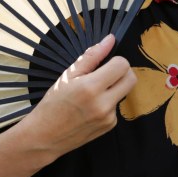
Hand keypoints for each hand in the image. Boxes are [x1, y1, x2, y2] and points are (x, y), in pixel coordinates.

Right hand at [18, 34, 136, 159]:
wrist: (45, 136)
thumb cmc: (53, 103)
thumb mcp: (68, 75)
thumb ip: (92, 56)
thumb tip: (109, 40)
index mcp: (91, 87)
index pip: (122, 65)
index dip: (115, 60)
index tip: (104, 63)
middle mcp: (104, 104)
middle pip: (131, 79)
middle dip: (121, 72)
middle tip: (104, 74)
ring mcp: (109, 117)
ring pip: (123, 92)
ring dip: (113, 88)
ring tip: (91, 94)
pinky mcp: (110, 126)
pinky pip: (116, 107)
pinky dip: (107, 103)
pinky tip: (90, 108)